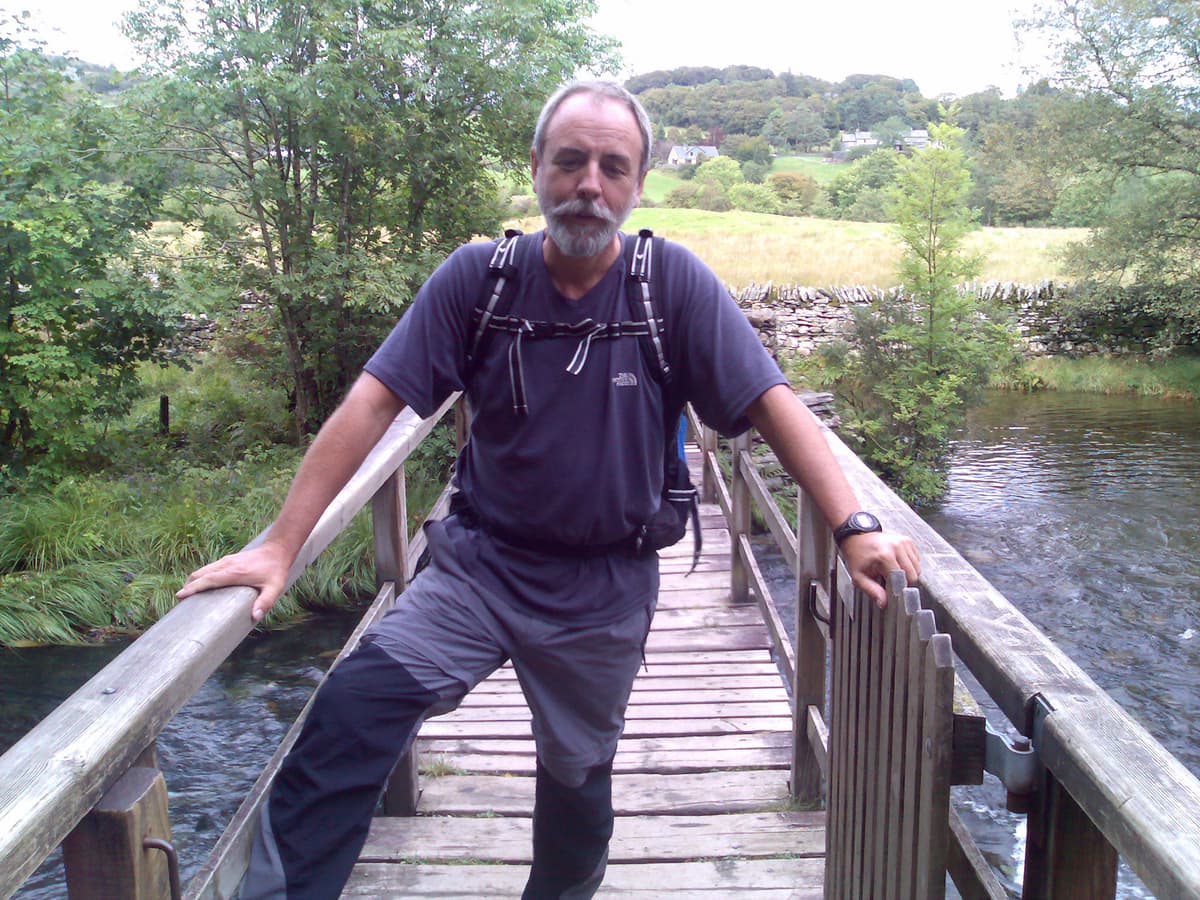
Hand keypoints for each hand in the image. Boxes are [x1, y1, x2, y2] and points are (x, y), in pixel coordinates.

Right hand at [176, 542, 292, 622]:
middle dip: (188, 586)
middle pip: (201, 574)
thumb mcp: (274, 588)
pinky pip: (210, 568)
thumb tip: (255, 616)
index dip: (193, 588)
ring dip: (193, 580)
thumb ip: (265, 602)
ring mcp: (227, 560)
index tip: (180, 595)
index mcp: (234, 573)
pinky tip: (201, 584)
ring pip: (204, 570)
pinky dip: (201, 576)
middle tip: (180, 600)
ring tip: (187, 594)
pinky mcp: (228, 559)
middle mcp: (227, 564)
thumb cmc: (276, 570)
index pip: (208, 580)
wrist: (277, 550)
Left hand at [838, 532, 920, 609]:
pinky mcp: (907, 540)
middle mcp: (897, 547)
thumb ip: (872, 591)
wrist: (857, 538)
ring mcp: (903, 542)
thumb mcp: (859, 577)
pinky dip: (909, 565)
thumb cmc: (858, 557)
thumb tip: (884, 603)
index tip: (890, 590)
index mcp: (885, 556)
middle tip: (890, 580)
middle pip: (913, 575)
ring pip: (917, 568)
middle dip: (904, 582)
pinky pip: (916, 560)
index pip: (903, 580)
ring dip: (907, 573)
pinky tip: (897, 563)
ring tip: (892, 571)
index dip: (898, 588)